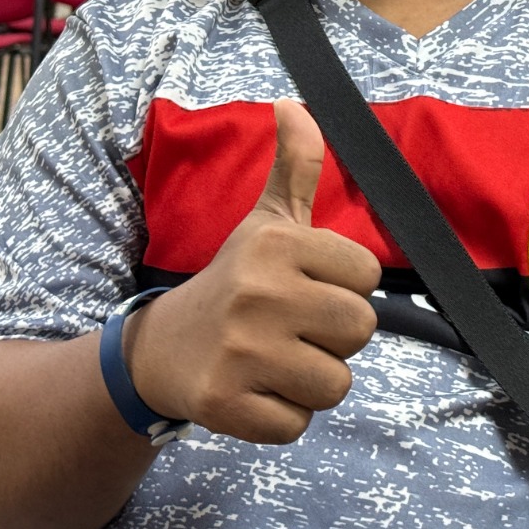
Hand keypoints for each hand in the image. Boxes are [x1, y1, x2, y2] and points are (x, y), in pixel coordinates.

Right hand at [125, 99, 380, 443]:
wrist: (160, 349)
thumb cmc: (233, 281)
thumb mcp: (265, 220)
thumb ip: (296, 166)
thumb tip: (295, 103)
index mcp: (277, 243)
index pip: (369, 276)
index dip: (345, 287)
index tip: (307, 286)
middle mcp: (259, 292)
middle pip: (361, 330)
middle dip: (334, 336)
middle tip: (293, 328)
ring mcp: (241, 351)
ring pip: (337, 383)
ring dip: (312, 380)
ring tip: (276, 360)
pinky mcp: (226, 404)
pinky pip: (299, 424)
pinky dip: (283, 416)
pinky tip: (256, 391)